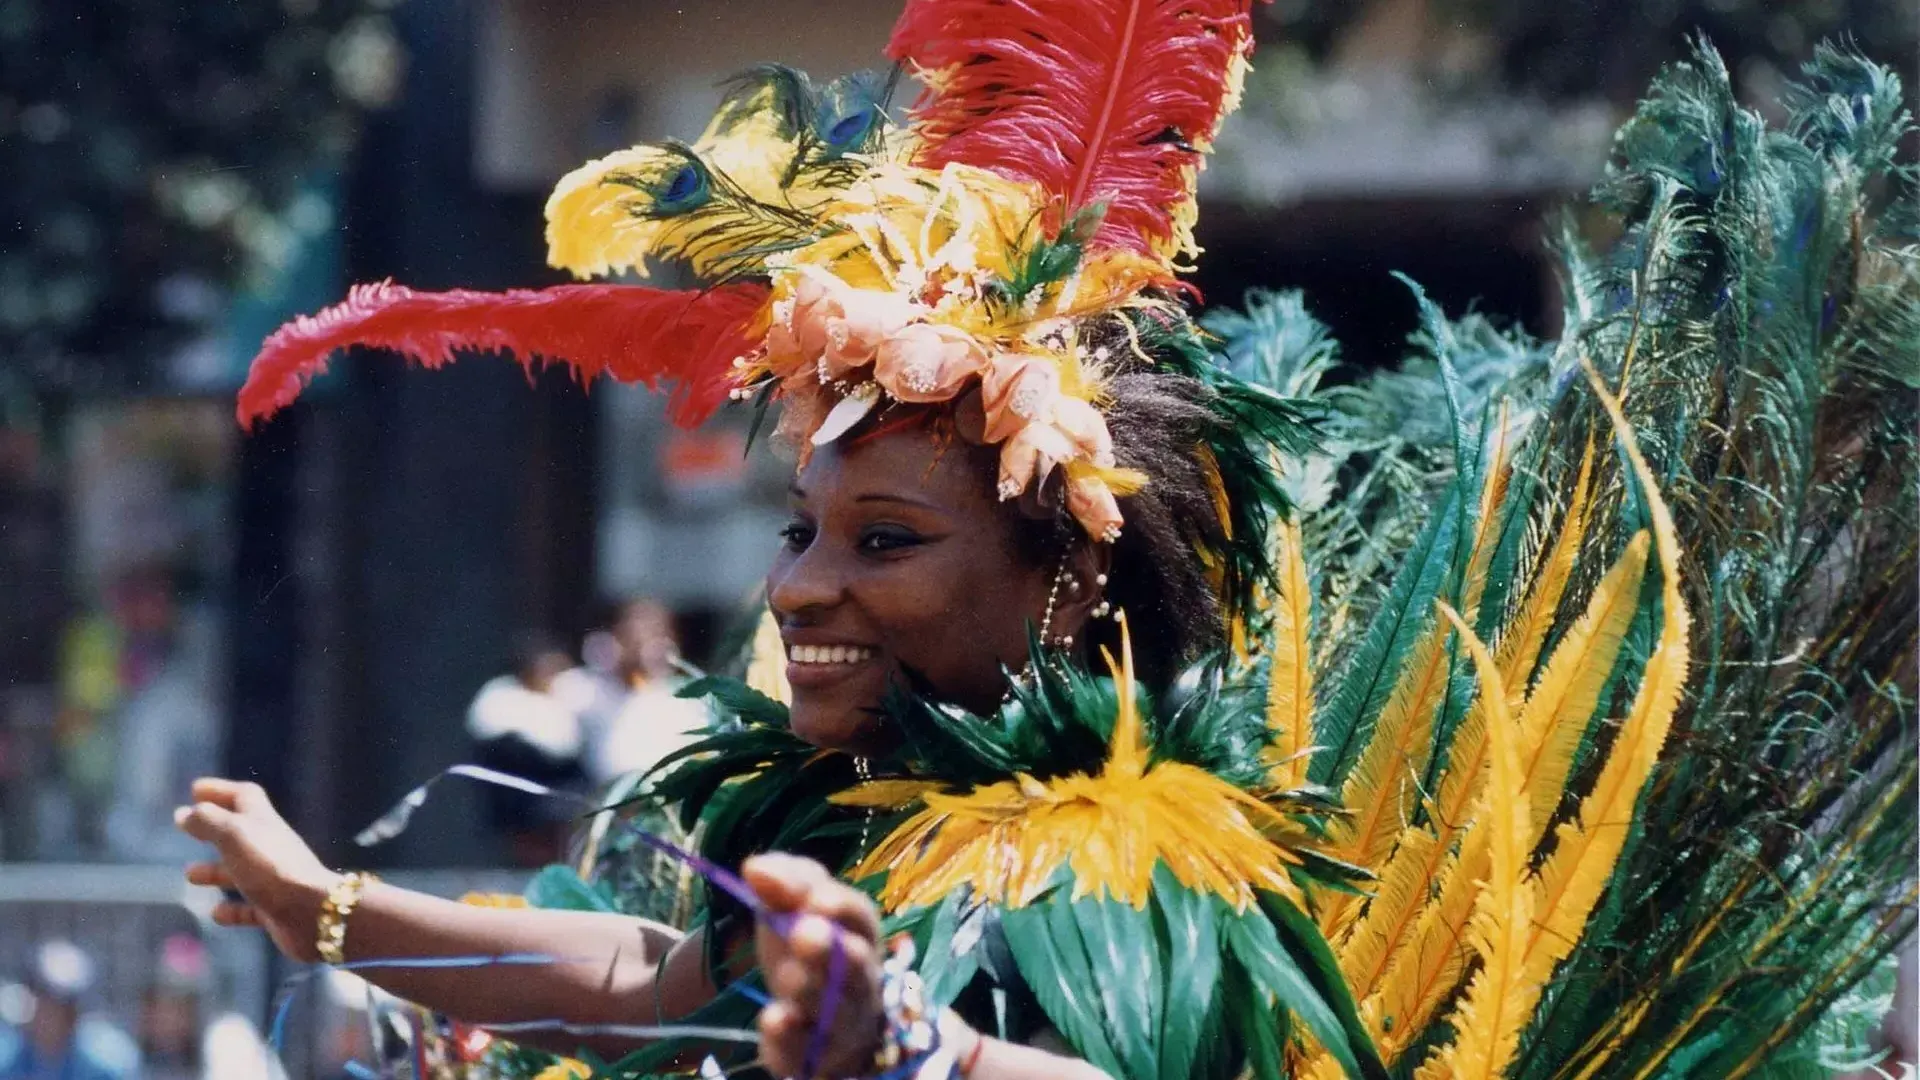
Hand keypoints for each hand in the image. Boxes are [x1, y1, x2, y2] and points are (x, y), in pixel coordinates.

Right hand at [176, 777, 338, 961]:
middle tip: (187, 829)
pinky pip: (250, 908)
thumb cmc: (271, 865)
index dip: (220, 790)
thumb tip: (184, 813)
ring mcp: (274, 879)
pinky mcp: (276, 909)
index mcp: (262, 822)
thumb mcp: (234, 834)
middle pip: (240, 833)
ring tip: (190, 874)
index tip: (195, 790)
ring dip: (216, 871)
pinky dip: (232, 909)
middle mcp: (270, 847)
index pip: (244, 796)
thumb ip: (208, 821)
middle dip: (212, 830)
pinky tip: (216, 913)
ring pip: (241, 871)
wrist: (311, 910)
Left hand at [746, 853, 884, 1078]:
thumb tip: (755, 867)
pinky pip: (807, 1054)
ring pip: (839, 1014)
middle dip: (831, 952)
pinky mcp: (814, 1057)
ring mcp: (841, 1023)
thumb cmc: (804, 945)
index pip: (861, 918)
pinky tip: (773, 1020)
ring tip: (786, 977)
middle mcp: (859, 980)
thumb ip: (782, 882)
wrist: (800, 1007)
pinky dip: (790, 1040)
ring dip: (813, 992)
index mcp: (858, 934)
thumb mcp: (792, 906)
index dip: (842, 909)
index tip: (814, 900)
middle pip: (857, 968)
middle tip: (804, 934)